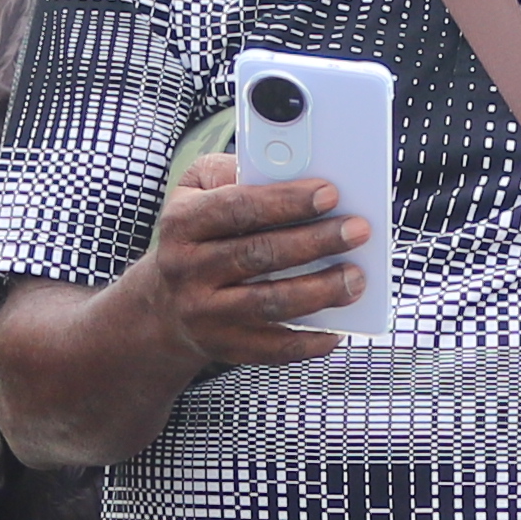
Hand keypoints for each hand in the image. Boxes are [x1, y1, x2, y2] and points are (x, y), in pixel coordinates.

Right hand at [143, 146, 363, 372]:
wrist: (164, 306)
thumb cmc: (197, 236)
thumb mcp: (195, 191)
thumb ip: (232, 172)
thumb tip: (286, 170)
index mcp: (182, 224)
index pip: (237, 208)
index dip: (286, 201)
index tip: (330, 193)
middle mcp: (187, 270)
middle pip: (259, 255)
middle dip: (315, 241)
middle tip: (357, 231)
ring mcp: (205, 314)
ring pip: (270, 303)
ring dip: (320, 291)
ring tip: (356, 277)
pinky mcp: (225, 346)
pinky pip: (273, 348)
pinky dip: (310, 341)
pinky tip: (338, 328)